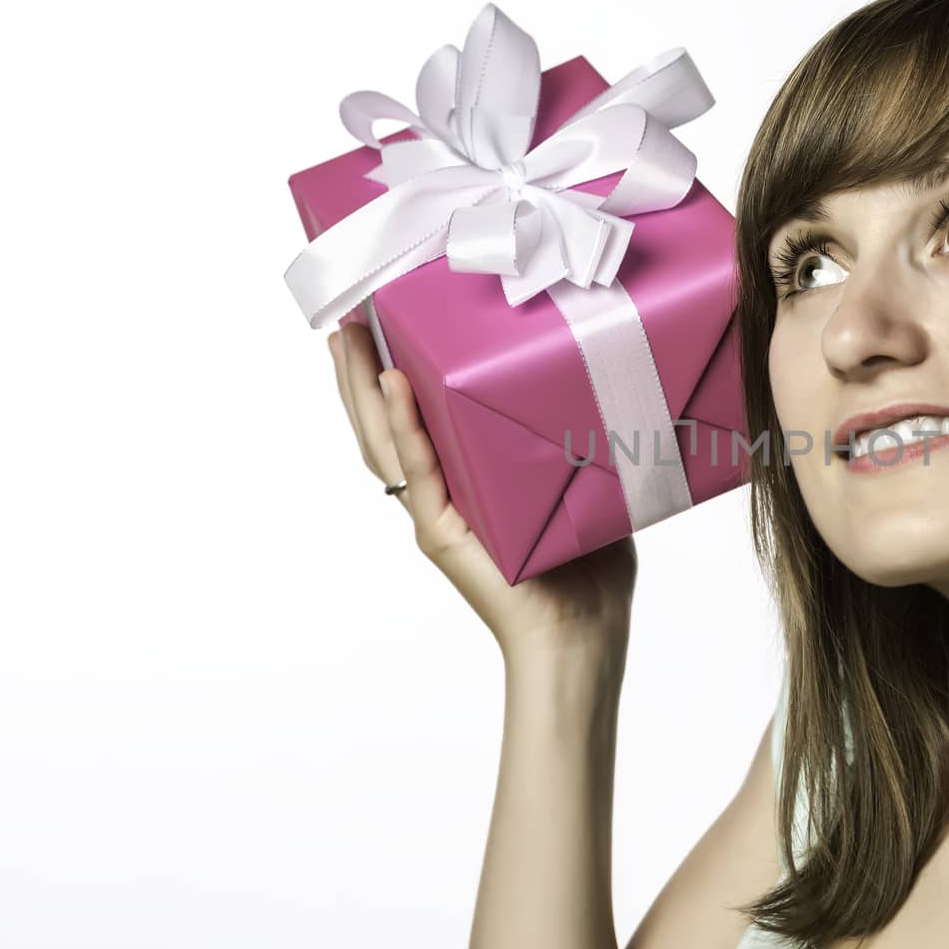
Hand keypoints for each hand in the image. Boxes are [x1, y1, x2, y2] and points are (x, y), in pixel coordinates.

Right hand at [327, 322, 636, 658]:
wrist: (582, 637)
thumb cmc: (589, 570)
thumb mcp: (579, 487)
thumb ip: (572, 442)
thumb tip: (600, 381)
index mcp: (464, 484)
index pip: (416, 421)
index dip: (395, 374)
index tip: (385, 321)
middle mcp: (441, 496)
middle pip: (384, 423)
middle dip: (362, 369)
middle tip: (352, 311)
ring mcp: (435, 515)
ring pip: (385, 441)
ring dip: (363, 387)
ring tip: (348, 336)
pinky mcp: (444, 534)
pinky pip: (419, 470)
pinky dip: (404, 426)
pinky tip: (391, 385)